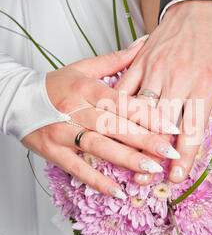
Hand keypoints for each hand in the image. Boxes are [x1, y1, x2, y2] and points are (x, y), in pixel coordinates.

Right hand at [22, 39, 179, 197]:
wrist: (17, 99)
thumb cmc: (55, 85)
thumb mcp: (83, 68)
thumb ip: (115, 60)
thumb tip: (144, 43)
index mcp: (85, 88)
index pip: (120, 101)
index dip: (146, 113)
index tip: (170, 125)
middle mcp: (74, 109)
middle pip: (112, 124)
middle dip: (143, 139)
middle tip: (169, 151)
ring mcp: (62, 131)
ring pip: (97, 145)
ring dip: (125, 159)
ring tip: (151, 169)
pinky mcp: (53, 151)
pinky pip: (77, 168)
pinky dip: (97, 181)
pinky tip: (118, 191)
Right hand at [115, 0, 211, 184]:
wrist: (201, 6)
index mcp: (204, 83)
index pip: (192, 127)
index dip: (184, 155)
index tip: (177, 176)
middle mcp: (177, 78)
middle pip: (162, 123)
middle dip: (153, 153)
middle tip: (146, 179)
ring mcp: (155, 69)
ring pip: (140, 108)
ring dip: (132, 137)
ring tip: (126, 161)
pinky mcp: (140, 61)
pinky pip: (125, 87)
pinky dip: (117, 107)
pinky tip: (110, 126)